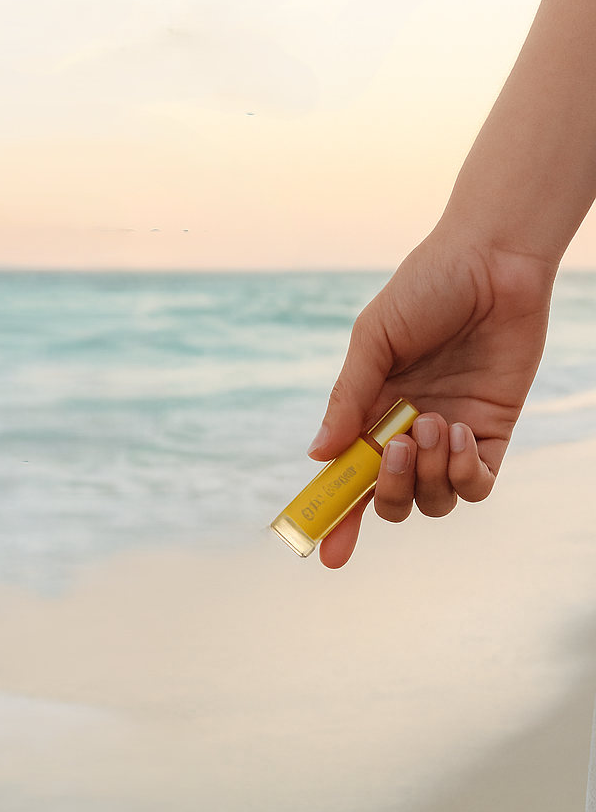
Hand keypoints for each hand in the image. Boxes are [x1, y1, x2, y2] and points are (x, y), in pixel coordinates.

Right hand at [309, 225, 555, 566]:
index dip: (334, 517)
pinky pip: (477, 484)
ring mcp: (450, 435)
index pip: (348, 478)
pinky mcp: (493, 431)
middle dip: (387, 492)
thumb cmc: (426, 287)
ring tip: (432, 423)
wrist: (492, 261)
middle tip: (390, 452)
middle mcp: (407, 431)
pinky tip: (458, 434)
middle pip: (390, 500)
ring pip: (434, 499)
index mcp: (370, 411)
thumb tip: (319, 454)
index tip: (325, 550)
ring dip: (426, 475)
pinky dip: (464, 474)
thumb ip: (349, 397)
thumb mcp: (374, 338)